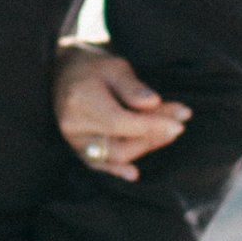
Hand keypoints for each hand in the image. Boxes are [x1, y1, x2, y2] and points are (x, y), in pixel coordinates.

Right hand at [54, 42, 189, 182]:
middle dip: (153, 136)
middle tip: (178, 122)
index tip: (181, 119)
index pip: (122, 122)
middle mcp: (74, 125)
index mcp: (81, 100)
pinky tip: (133, 174)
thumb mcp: (114, 67)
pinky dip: (116, 170)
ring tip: (167, 132)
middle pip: (119, 144)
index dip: (153, 125)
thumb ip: (133, 87)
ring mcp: (73, 140)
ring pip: (113, 157)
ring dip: (144, 147)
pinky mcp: (76, 148)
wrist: (60, 73)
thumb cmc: (91, 66)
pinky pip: (97, 164)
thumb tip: (154, 104)